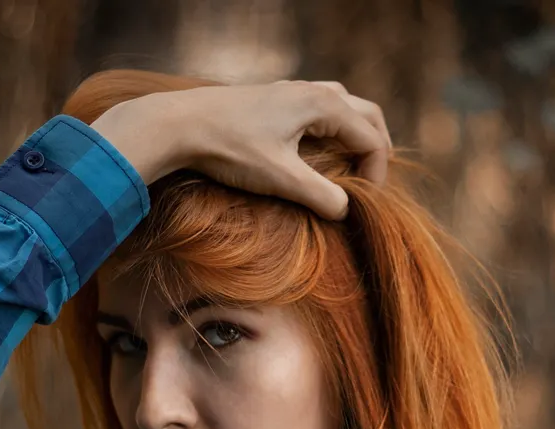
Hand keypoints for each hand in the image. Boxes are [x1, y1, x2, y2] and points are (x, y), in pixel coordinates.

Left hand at [90, 80, 392, 220]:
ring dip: (354, 133)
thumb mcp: (280, 178)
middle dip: (376, 147)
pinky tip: (315, 151)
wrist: (178, 124)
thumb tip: (345, 211)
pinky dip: (331, 128)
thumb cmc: (230, 149)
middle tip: (373, 181)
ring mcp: (291, 90)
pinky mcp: (273, 98)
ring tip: (351, 165)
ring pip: (342, 105)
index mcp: (323, 104)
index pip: (370, 139)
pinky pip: (318, 106)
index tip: (365, 204)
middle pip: (366, 114)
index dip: (376, 173)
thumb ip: (319, 196)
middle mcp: (313, 90)